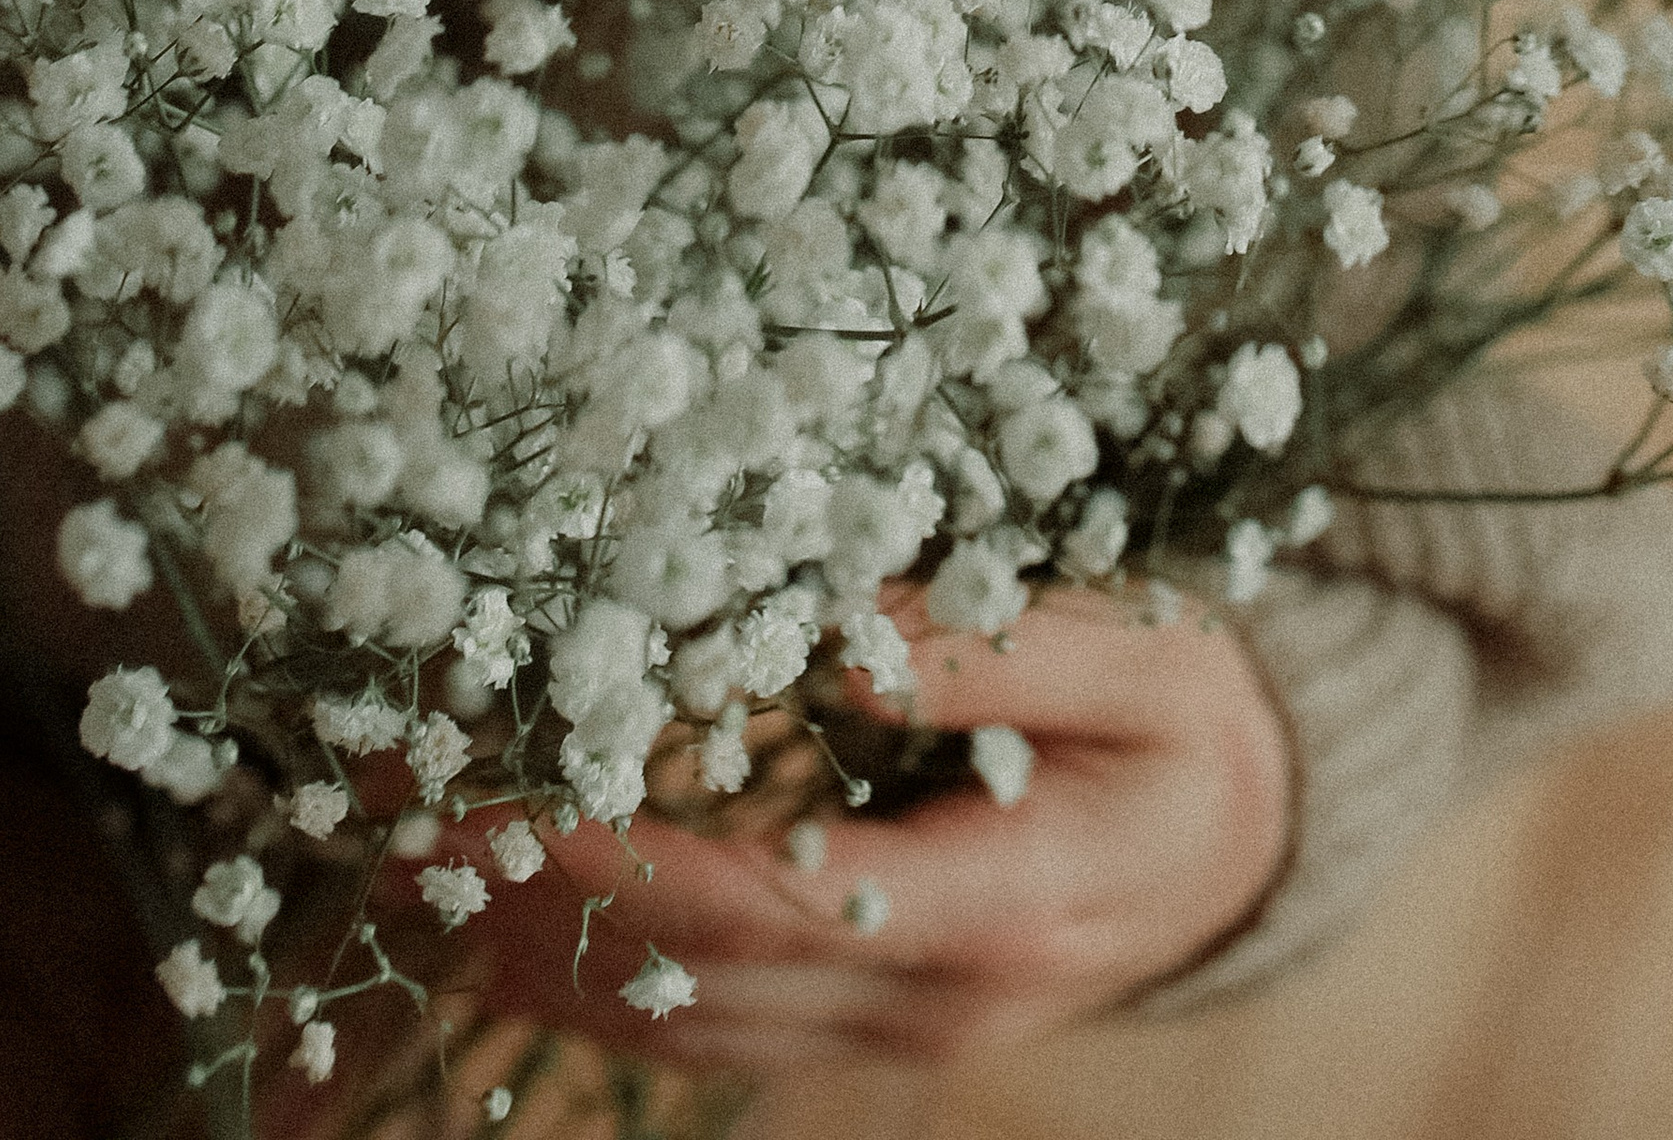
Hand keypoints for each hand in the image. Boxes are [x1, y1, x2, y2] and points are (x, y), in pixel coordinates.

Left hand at [416, 585, 1290, 1072]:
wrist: (1254, 839)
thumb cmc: (1198, 722)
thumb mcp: (1137, 655)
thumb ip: (988, 653)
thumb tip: (836, 639)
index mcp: (1000, 903)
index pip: (781, 909)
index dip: (640, 870)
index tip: (526, 803)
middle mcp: (934, 1001)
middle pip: (704, 988)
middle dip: (546, 916)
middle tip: (417, 829)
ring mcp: (899, 1032)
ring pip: (689, 1032)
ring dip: (546, 964)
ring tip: (428, 871)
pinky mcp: (872, 1026)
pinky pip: (714, 1029)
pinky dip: (604, 983)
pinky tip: (518, 929)